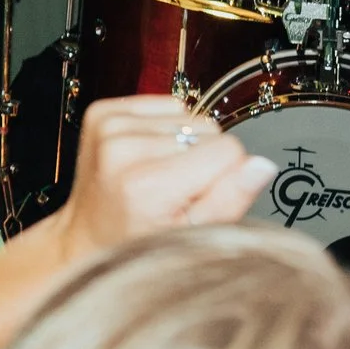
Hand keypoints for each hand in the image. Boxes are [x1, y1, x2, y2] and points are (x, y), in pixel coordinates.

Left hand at [50, 94, 276, 265]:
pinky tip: (146, 157)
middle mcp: (122, 149)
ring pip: (188, 116)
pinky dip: (163, 129)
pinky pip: (165, 105)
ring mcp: (108, 127)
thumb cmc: (138, 243)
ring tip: (155, 177)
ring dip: (180, 145)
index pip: (229, 151)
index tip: (197, 199)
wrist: (88, 236)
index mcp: (147, 185)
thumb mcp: (194, 236)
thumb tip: (262, 164)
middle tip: (171, 192)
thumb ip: (231, 200)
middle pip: (208, 130)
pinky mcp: (102, 112)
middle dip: (200, 161)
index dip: (225, 177)